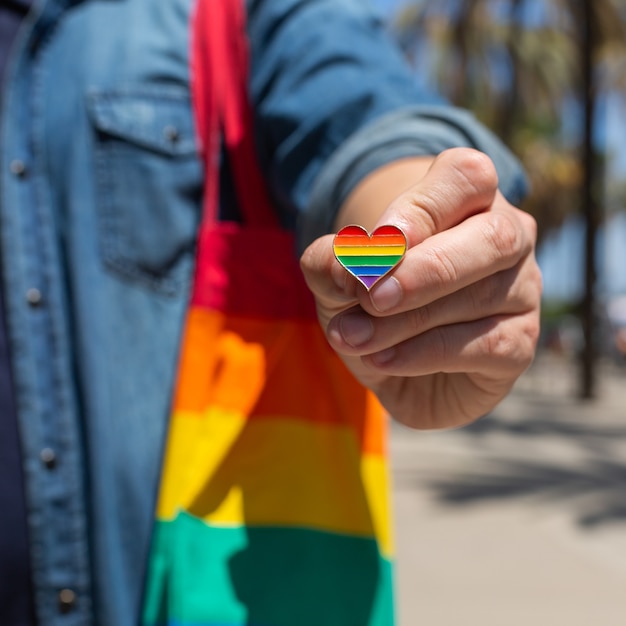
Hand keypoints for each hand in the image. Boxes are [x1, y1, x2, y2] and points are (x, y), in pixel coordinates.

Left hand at [300, 148, 540, 429]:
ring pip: (480, 297)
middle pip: (494, 236)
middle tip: (370, 296)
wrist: (389, 357)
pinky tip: (381, 359)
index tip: (377, 242)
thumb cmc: (370, 298)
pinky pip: (486, 346)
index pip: (466, 177)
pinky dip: (423, 354)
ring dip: (405, 322)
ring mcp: (521, 291)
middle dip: (426, 269)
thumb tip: (340, 267)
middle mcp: (506, 238)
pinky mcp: (519, 343)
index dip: (422, 209)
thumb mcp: (337, 277)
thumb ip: (328, 262)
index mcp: (467, 200)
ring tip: (350, 336)